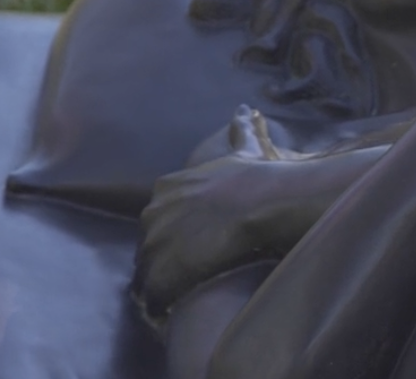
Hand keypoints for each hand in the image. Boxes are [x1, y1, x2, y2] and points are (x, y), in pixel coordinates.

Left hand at [133, 106, 288, 321]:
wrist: (264, 204)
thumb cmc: (258, 178)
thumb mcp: (244, 149)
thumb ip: (239, 130)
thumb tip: (243, 109)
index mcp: (167, 187)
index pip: (159, 216)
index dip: (177, 231)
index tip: (196, 241)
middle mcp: (153, 214)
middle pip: (151, 243)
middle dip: (166, 257)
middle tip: (192, 270)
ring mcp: (156, 244)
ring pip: (150, 272)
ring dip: (164, 284)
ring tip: (185, 294)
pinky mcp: (163, 272)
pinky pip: (156, 295)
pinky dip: (165, 302)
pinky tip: (181, 306)